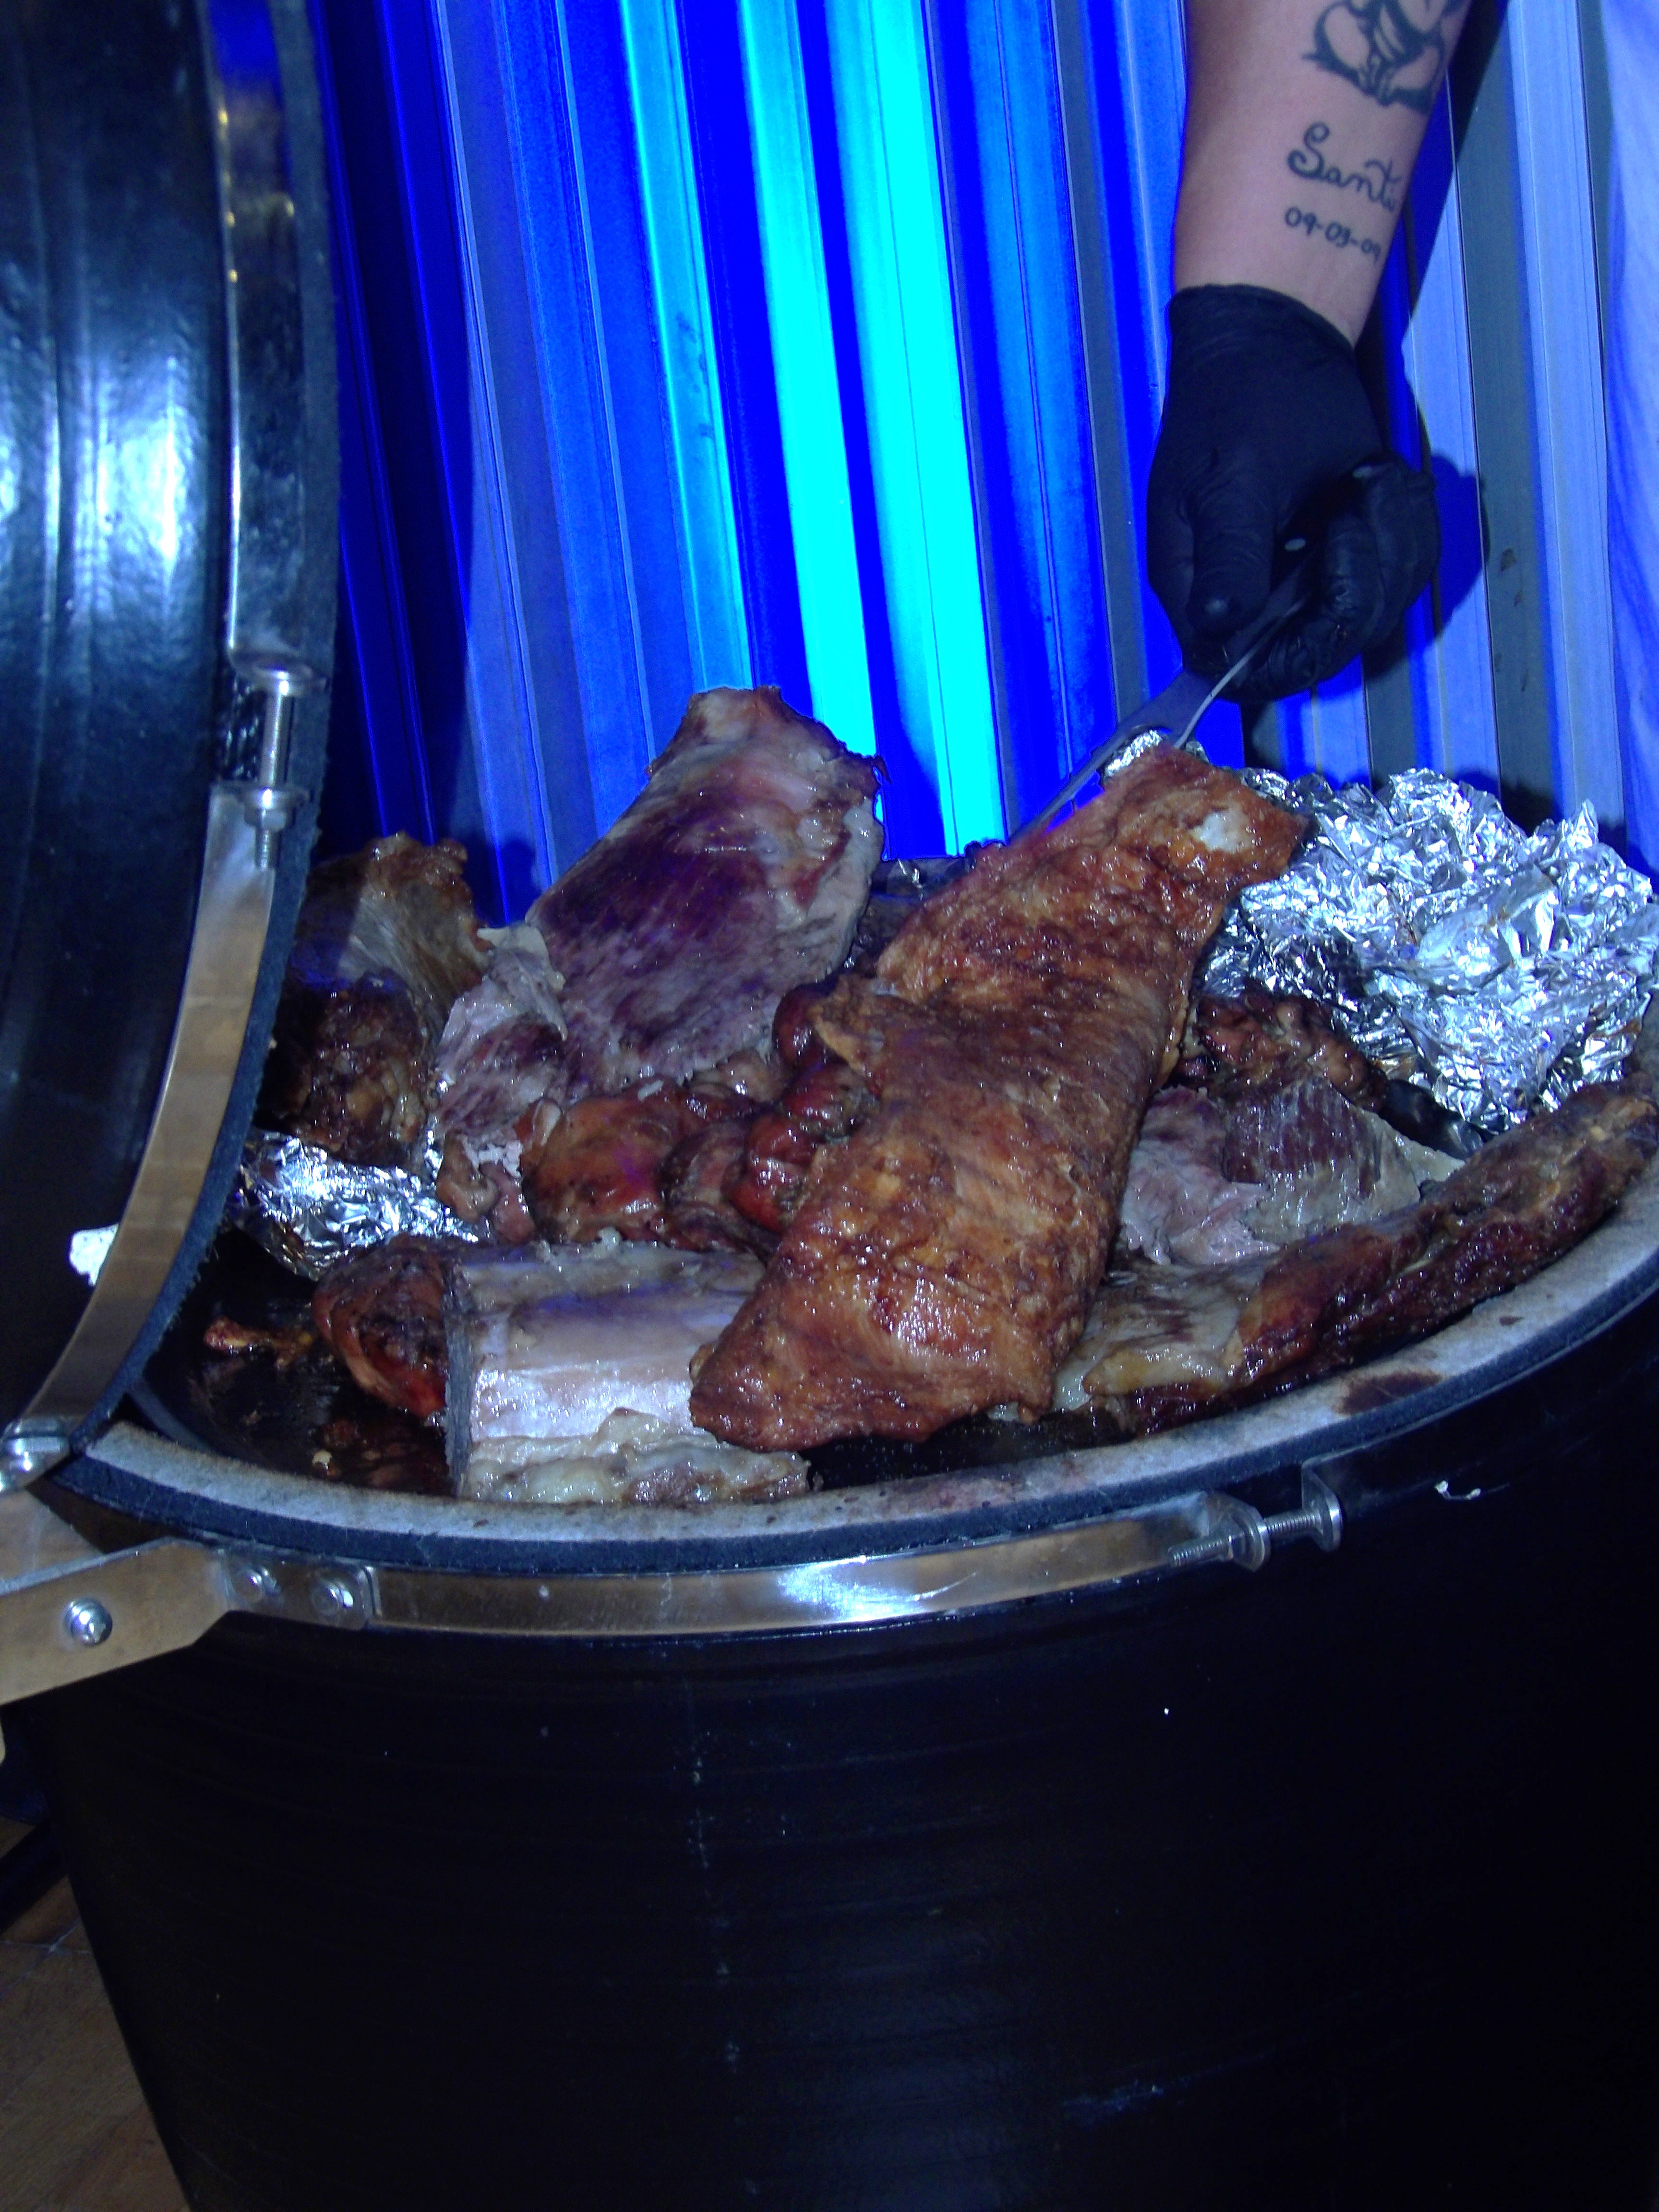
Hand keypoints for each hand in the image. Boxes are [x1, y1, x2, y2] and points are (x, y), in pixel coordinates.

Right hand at [1146, 285, 1438, 699]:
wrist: (1276, 341)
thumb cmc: (1243, 402)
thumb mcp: (1232, 480)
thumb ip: (1229, 559)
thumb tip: (1219, 630)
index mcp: (1201, 589)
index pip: (1244, 671)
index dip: (1298, 653)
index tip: (1337, 593)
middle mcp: (1248, 597)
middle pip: (1321, 648)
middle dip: (1361, 582)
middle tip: (1361, 502)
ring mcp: (1297, 577)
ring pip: (1372, 612)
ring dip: (1391, 548)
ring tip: (1371, 480)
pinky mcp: (1341, 552)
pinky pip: (1398, 573)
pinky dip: (1407, 529)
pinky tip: (1381, 480)